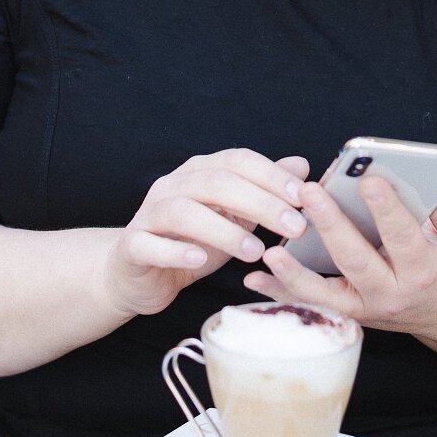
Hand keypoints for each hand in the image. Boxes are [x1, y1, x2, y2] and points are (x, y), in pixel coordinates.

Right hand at [104, 149, 308, 317]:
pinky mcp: (132, 247)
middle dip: (260, 202)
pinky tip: (200, 260)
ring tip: (256, 250)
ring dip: (223, 229)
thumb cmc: (191, 243)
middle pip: (215, 182)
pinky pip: (149, 244)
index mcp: (198, 172)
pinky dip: (175, 251)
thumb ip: (264, 192)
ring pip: (183, 211)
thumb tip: (301, 165)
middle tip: (294, 227)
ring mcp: (149, 214)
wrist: (138, 274)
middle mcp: (172, 185)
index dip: (272, 175)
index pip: (237, 161)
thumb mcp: (234, 217)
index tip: (304, 197)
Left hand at [243, 176, 436, 339]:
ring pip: (325, 293)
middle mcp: (390, 294)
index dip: (387, 209)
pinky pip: (309, 305)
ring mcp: (364, 309)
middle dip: (331, 225)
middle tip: (308, 192)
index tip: (370, 179)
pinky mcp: (344, 314)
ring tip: (270, 249)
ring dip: (294, 273)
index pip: (403, 238)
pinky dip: (279, 293)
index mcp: (421, 271)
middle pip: (356, 260)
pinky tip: (253, 278)